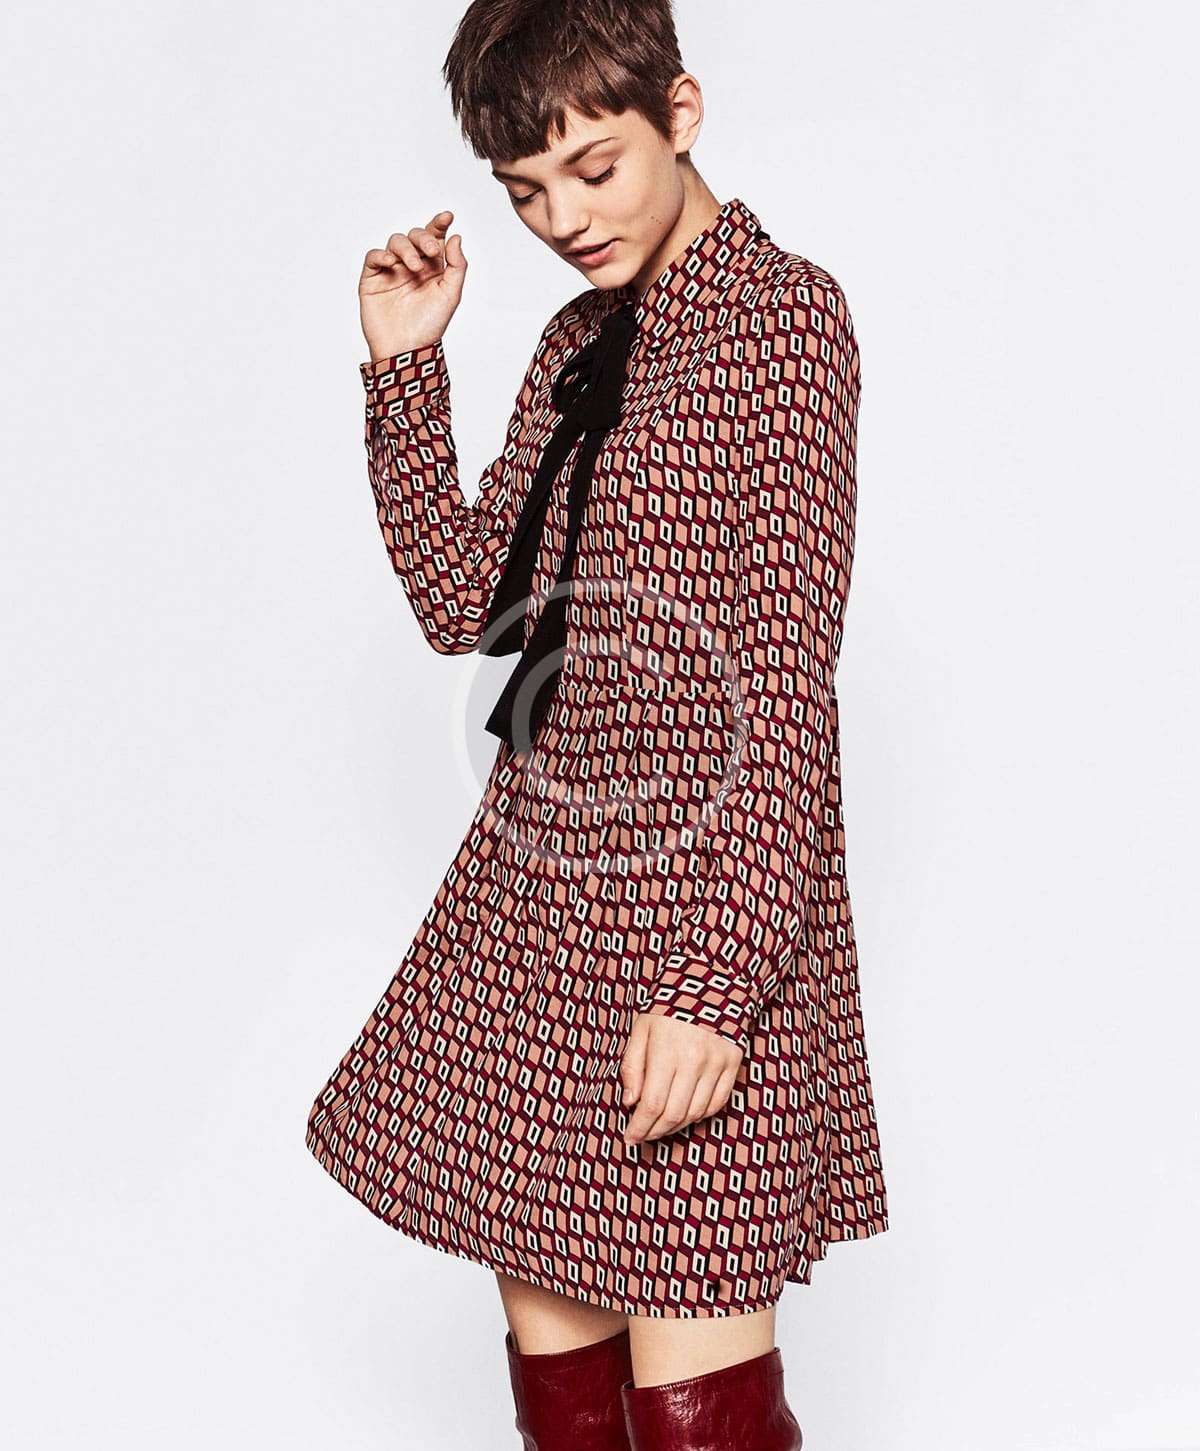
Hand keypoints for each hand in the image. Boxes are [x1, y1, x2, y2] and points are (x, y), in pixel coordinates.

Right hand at [359, 209, 466, 361]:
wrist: (406, 348)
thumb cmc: (430, 325)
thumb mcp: (451, 294)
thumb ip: (457, 266)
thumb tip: (455, 237)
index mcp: (433, 267)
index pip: (435, 238)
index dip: (439, 224)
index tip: (447, 217)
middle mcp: (412, 265)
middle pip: (415, 236)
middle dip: (423, 238)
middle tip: (431, 251)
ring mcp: (392, 270)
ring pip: (395, 242)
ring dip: (405, 249)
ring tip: (413, 267)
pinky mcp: (373, 279)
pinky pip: (374, 256)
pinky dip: (382, 255)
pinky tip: (392, 264)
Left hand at [620, 1012, 742, 1143]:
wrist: (711, 981)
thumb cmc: (668, 1005)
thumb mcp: (641, 1029)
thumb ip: (632, 1066)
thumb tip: (630, 1102)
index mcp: (667, 1050)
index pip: (652, 1104)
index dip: (639, 1127)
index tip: (629, 1137)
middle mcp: (695, 1060)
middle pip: (674, 1114)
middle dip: (654, 1132)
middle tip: (642, 1136)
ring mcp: (717, 1063)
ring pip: (696, 1113)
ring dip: (675, 1127)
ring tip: (660, 1126)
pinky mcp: (733, 1064)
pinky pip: (717, 1104)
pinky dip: (699, 1115)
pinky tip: (685, 1114)